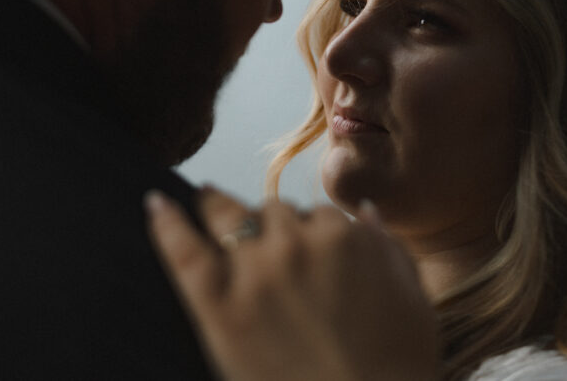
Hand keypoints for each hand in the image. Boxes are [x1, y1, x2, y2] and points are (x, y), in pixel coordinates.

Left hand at [146, 187, 438, 380]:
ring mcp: (254, 274)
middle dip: (272, 227)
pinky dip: (166, 223)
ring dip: (221, 211)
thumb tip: (364, 214)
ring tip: (204, 201)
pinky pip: (184, 251)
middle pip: (273, 213)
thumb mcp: (412, 297)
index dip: (311, 234)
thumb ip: (387, 246)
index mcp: (343, 236)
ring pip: (231, 218)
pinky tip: (155, 203)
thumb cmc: (398, 365)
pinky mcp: (219, 308)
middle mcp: (296, 244)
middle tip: (266, 247)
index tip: (306, 251)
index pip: (316, 214)